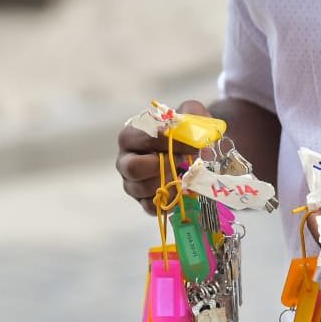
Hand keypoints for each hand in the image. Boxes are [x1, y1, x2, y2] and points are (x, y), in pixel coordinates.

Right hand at [116, 99, 207, 215]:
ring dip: (168, 183)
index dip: (170, 142)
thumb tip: (195, 139)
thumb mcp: (191, 114)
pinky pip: (151, 206)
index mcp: (131, 135)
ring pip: (141, 189)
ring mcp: (132, 183)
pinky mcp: (143, 201)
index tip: (192, 145)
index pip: (143, 139)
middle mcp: (126, 159)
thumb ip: (192, 117)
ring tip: (184, 174)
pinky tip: (182, 189)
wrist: (194, 149)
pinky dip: (169, 200)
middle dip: (162, 166)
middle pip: (133, 168)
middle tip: (183, 162)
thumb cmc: (186, 131)